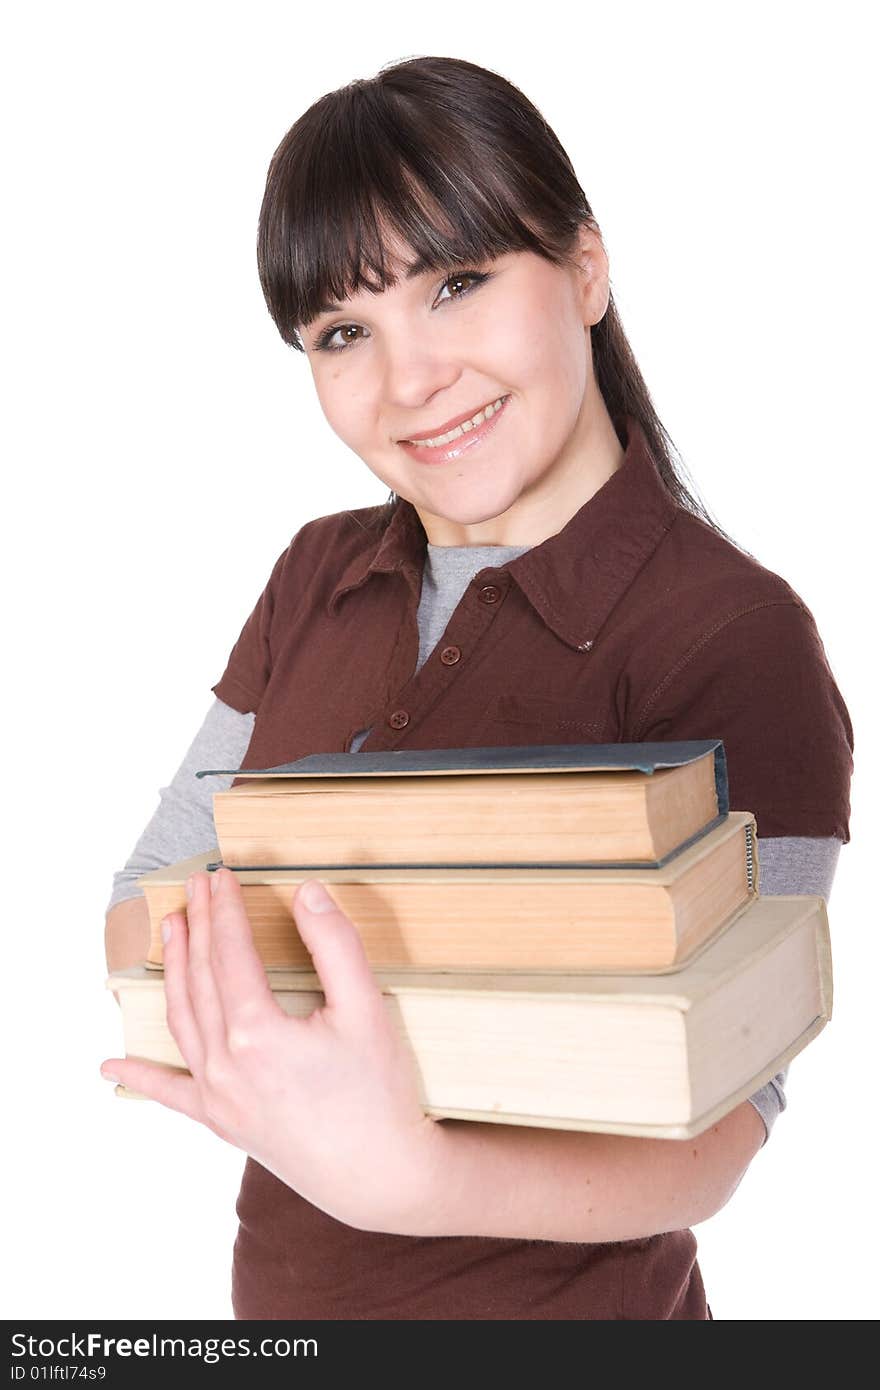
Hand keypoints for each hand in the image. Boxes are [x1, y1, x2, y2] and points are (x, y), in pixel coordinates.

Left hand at [101, 868, 446, 1233]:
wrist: (379, 1175)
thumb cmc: (378, 1092)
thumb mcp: (366, 1009)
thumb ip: (335, 945)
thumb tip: (307, 893)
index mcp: (257, 1032)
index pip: (229, 952)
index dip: (224, 909)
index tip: (221, 875)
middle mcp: (225, 1063)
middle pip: (201, 978)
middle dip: (197, 925)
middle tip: (195, 886)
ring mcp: (218, 1096)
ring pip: (182, 1020)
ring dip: (174, 970)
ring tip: (172, 929)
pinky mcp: (221, 1121)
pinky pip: (171, 1093)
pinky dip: (140, 1076)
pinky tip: (110, 1067)